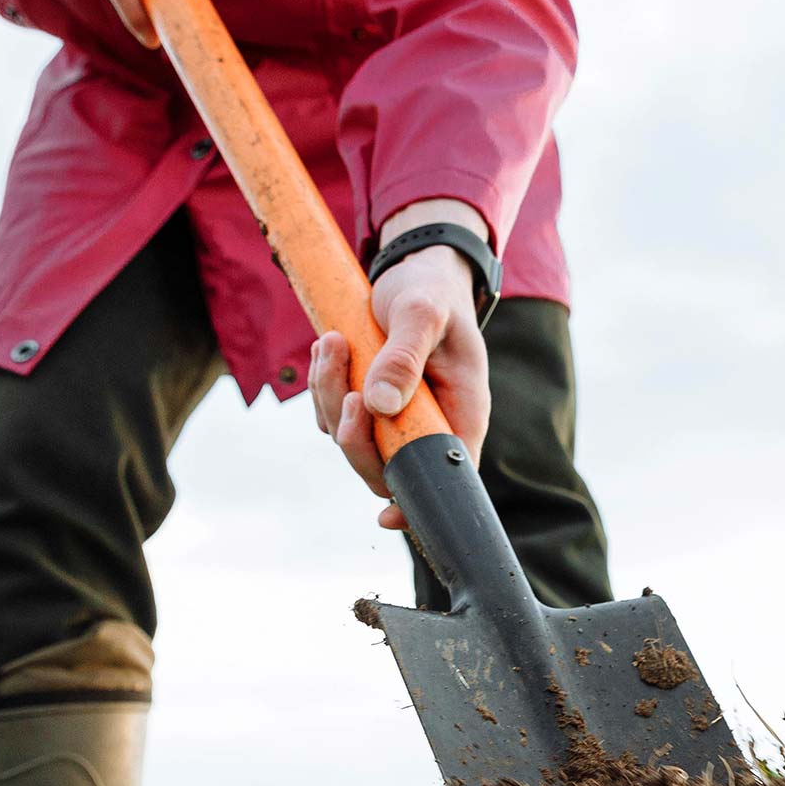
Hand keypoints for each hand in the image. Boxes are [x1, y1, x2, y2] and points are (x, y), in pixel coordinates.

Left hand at [309, 202, 493, 530]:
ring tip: (332, 342)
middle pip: (384, 466)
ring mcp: (396, 417)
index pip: (445, 474)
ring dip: (330, 394)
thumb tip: (379, 405)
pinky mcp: (369, 404)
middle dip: (354, 434)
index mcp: (461, 413)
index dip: (417, 503)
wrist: (417, 270)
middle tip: (346, 388)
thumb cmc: (431, 293)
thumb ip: (405, 356)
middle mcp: (429, 424)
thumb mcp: (423, 313)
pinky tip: (330, 347)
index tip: (387, 515)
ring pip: (351, 438)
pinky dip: (324, 385)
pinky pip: (333, 414)